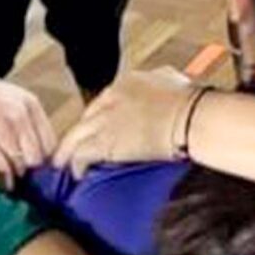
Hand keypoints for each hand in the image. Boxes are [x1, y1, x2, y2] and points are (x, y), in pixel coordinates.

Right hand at [0, 47, 55, 189]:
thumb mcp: (1, 100)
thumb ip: (19, 122)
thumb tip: (31, 157)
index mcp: (28, 103)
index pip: (51, 144)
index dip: (43, 164)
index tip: (33, 177)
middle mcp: (19, 113)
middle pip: (38, 158)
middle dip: (29, 175)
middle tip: (18, 187)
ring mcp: (0, 124)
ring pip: (20, 166)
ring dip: (12, 180)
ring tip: (4, 189)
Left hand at [54, 67, 193, 176]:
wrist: (189, 118)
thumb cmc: (190, 102)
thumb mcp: (173, 80)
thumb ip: (162, 81)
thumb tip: (166, 83)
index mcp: (127, 82)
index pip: (104, 101)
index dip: (99, 117)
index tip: (99, 128)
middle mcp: (111, 97)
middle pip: (86, 118)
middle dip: (80, 133)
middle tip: (75, 147)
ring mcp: (106, 120)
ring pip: (75, 136)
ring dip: (68, 151)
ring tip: (63, 163)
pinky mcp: (105, 142)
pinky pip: (81, 155)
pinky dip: (77, 165)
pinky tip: (77, 174)